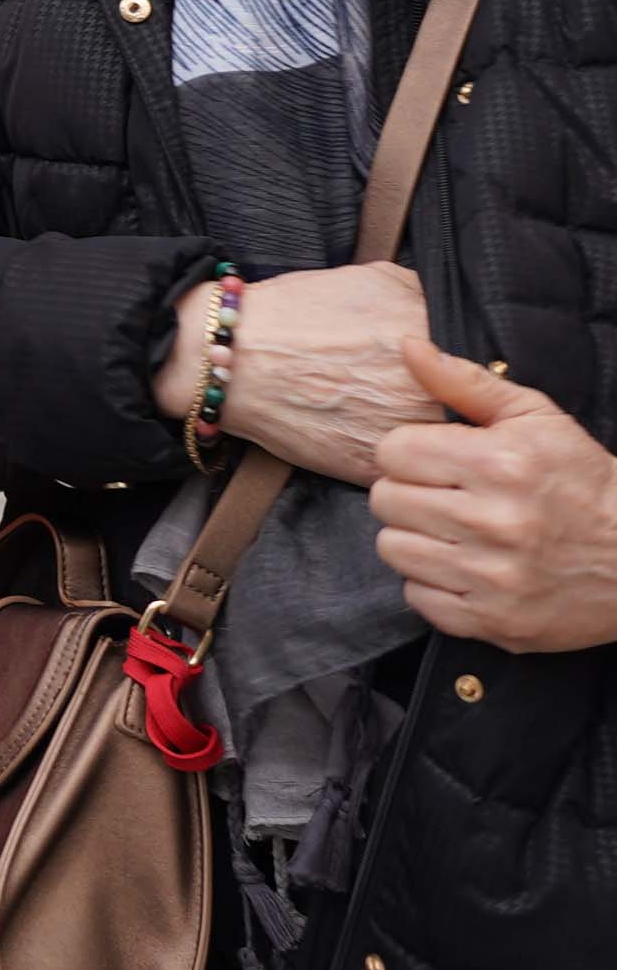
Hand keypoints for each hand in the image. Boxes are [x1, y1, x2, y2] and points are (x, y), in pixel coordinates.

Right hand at [157, 261, 434, 482]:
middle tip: (401, 390)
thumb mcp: (373, 279)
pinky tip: (359, 429)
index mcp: (432, 346)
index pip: (475, 370)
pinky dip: (389, 456)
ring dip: (421, 435)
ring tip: (377, 411)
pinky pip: (400, 467)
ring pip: (435, 445)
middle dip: (440, 402)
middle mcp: (425, 393)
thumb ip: (426, 297)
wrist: (229, 357)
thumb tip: (454, 322)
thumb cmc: (295, 313)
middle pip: (461, 409)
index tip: (439, 370)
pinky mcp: (371, 467)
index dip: (455, 370)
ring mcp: (399, 436)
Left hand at [367, 338, 616, 652]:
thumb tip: (407, 348)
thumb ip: (466, 383)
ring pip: (394, 549)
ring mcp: (494, 578)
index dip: (409, 453)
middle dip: (409, 494)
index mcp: (499, 464)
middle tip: (445, 498)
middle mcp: (493, 522)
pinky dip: (435, 585)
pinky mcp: (496, 622)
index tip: (435, 461)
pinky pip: (418, 598)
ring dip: (416, 539)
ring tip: (454, 533)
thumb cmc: (584, 481)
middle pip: (385, 501)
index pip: (392, 452)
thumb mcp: (537, 419)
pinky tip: (467, 569)